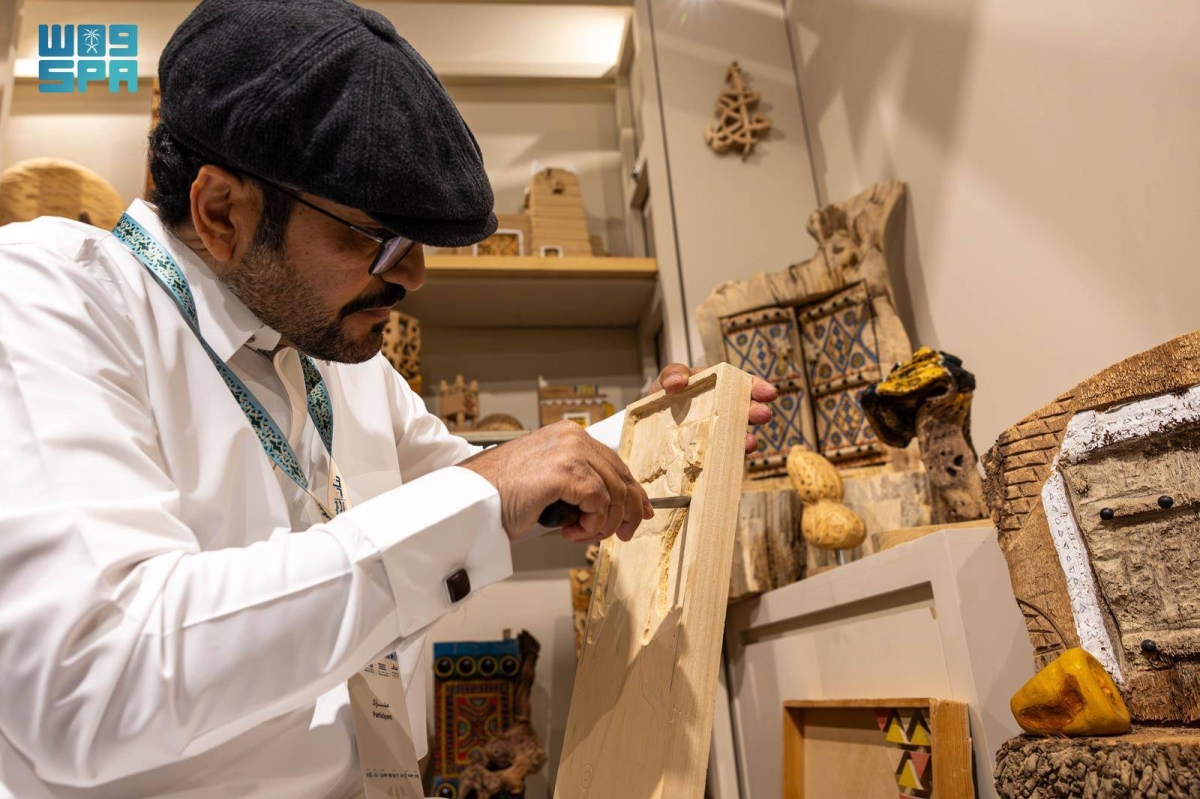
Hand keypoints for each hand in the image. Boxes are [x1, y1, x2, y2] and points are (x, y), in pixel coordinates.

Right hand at [460, 421, 652, 543]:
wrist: (473, 500)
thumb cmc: (503, 495)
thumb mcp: (550, 482)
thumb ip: (579, 483)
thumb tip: (612, 506)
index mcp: (569, 435)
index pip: (615, 462)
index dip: (633, 492)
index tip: (641, 512)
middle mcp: (573, 437)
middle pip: (622, 477)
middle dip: (625, 512)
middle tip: (621, 535)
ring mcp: (570, 451)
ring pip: (614, 493)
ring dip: (601, 524)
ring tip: (580, 534)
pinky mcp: (566, 471)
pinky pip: (598, 504)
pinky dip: (590, 525)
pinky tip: (569, 530)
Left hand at [651, 364, 777, 452]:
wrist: (648, 422)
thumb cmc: (663, 395)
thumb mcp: (665, 380)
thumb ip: (671, 375)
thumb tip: (678, 383)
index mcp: (717, 387)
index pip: (741, 384)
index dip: (757, 388)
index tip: (769, 393)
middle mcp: (722, 408)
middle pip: (744, 409)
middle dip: (755, 412)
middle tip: (763, 415)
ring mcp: (717, 430)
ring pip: (736, 434)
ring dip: (746, 438)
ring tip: (750, 442)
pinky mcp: (709, 449)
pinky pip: (722, 452)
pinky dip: (729, 455)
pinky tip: (733, 457)